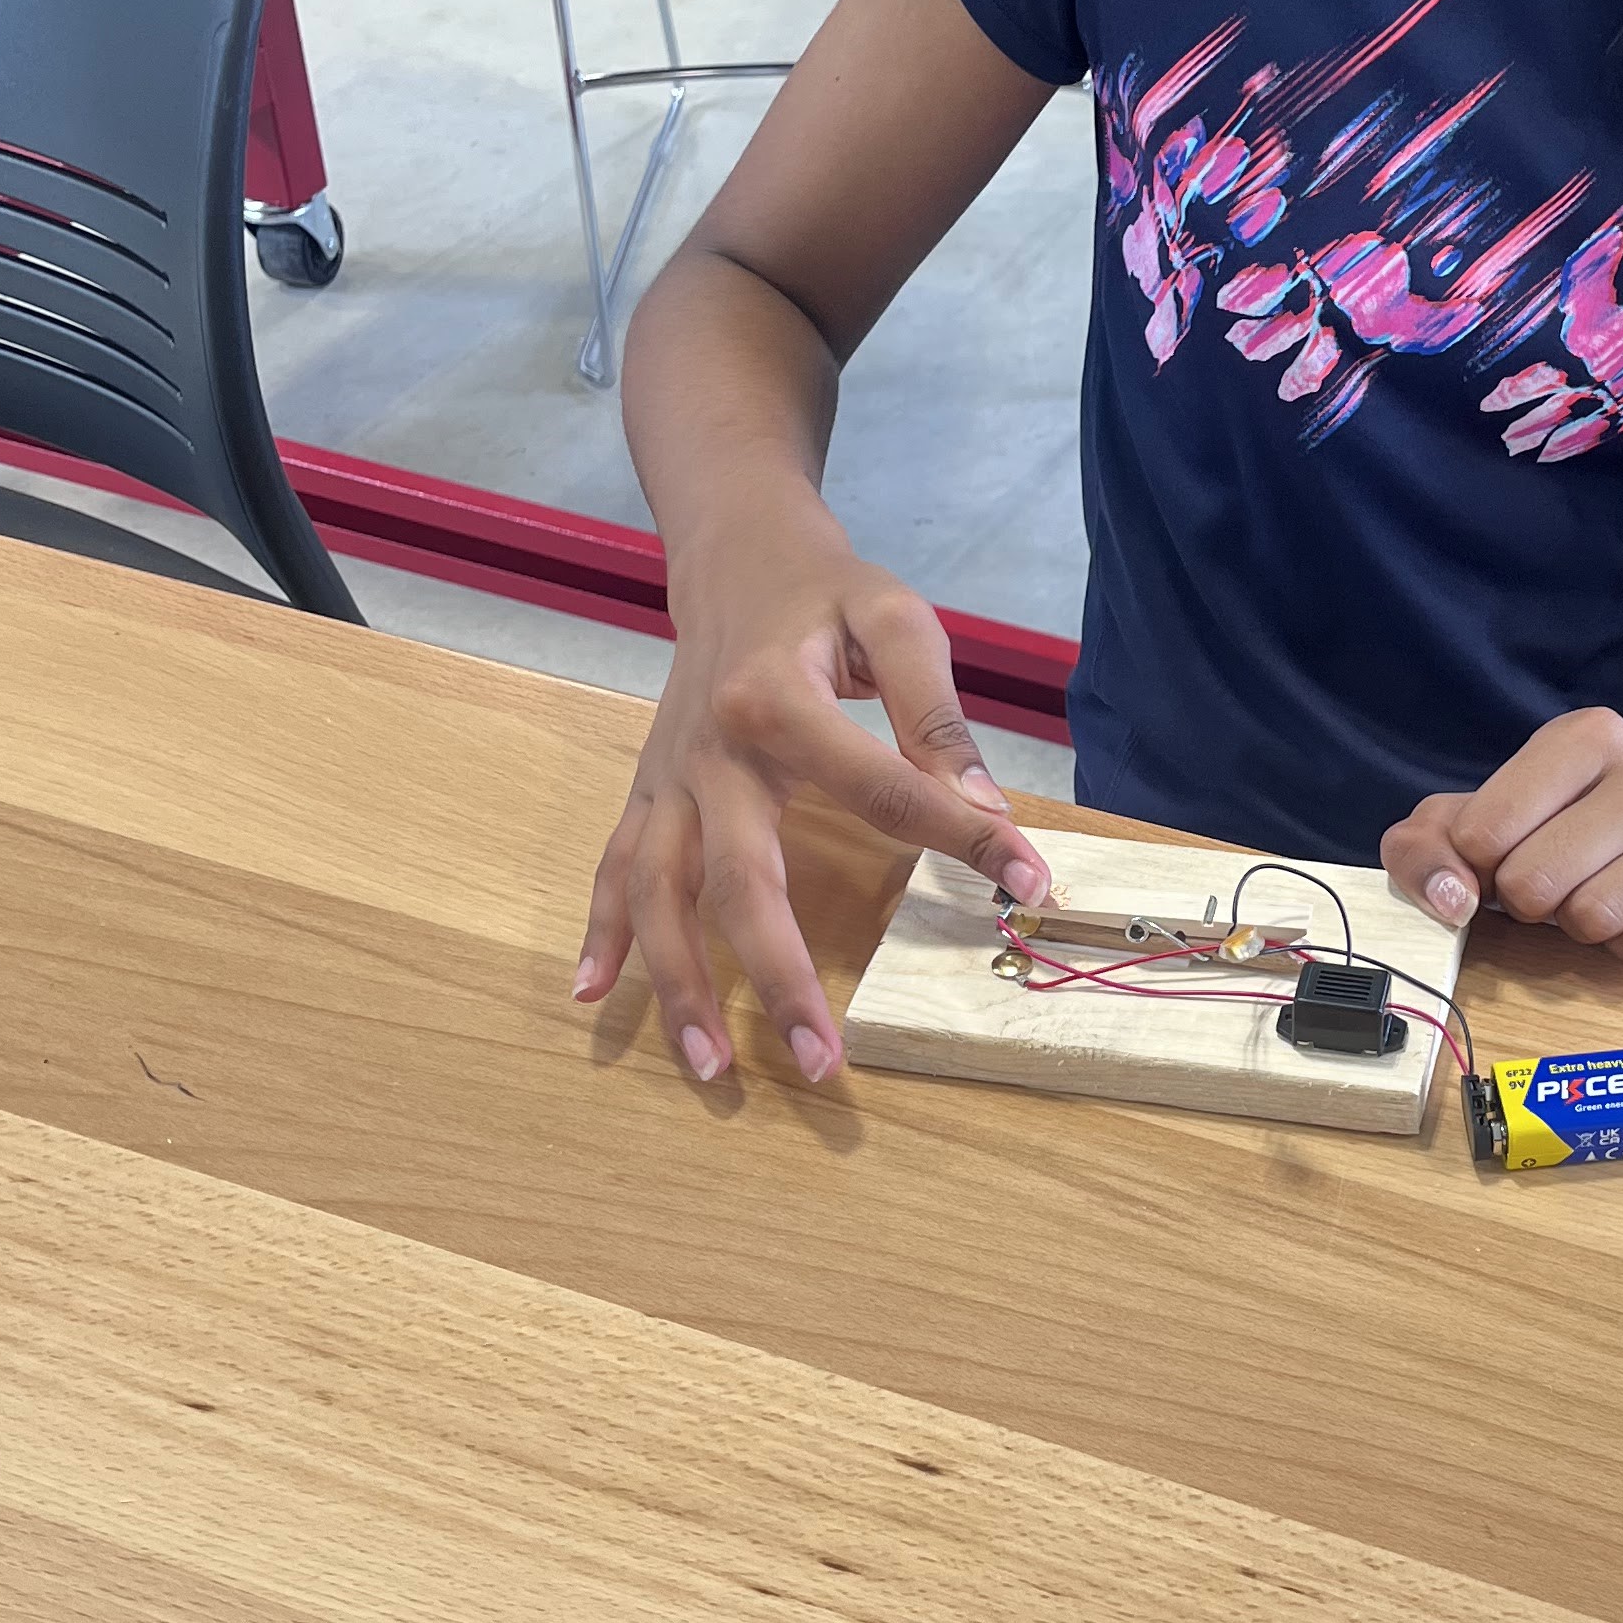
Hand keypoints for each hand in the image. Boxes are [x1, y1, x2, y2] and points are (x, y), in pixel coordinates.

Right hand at [572, 507, 1049, 1084]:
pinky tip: (594, 996)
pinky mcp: (647, 789)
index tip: (1028, 881)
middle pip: (740, 880)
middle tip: (825, 1061)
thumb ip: (935, 715)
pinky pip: (613, 868)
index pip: (880, 788)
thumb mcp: (897, 619)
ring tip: (712, 1069)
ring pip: (659, 894)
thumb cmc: (825, 590)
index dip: (959, 836)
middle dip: (779, 976)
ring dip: (679, 985)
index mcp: (776, 701)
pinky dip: (600, 932)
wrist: (736, 552)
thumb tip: (981, 807)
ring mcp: (668, 778)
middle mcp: (709, 751)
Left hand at [1380, 706, 1622, 971]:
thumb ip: (1427, 843)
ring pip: (1593, 918)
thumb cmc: (1574, 822)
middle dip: (1530, 901)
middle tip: (1557, 882)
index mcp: (1585, 736)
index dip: (1481, 866)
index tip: (1506, 856)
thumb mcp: (1491, 812)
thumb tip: (1450, 898)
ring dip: (1580, 927)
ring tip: (1600, 894)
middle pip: (1535, 881)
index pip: (1485, 831)